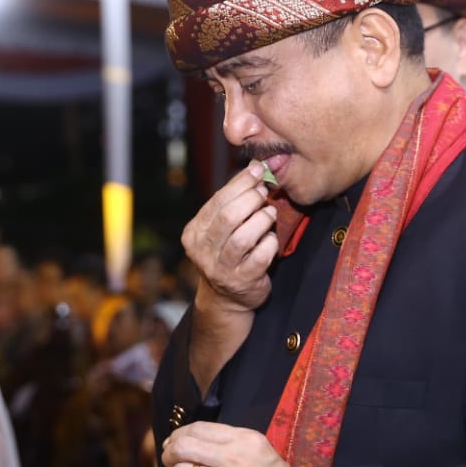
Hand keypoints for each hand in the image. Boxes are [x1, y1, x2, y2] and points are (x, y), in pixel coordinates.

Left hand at [162, 421, 288, 466]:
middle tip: (169, 465)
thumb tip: (194, 442)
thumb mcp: (258, 452)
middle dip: (168, 455)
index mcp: (242, 439)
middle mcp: (234, 457)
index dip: (178, 436)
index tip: (172, 445)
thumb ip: (230, 444)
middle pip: (182, 447)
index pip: (198, 428)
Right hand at [182, 161, 276, 314]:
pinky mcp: (242, 282)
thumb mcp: (220, 228)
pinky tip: (271, 238)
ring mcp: (221, 268)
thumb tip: (254, 168)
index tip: (257, 172)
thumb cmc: (227, 253)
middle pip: (228, 217)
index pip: (216, 202)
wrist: (226, 298)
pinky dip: (269, 243)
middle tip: (264, 192)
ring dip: (262, 220)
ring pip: (243, 237)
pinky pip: (260, 256)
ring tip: (270, 213)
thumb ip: (231, 202)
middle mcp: (203, 251)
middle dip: (251, 199)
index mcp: (194, 233)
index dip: (239, 184)